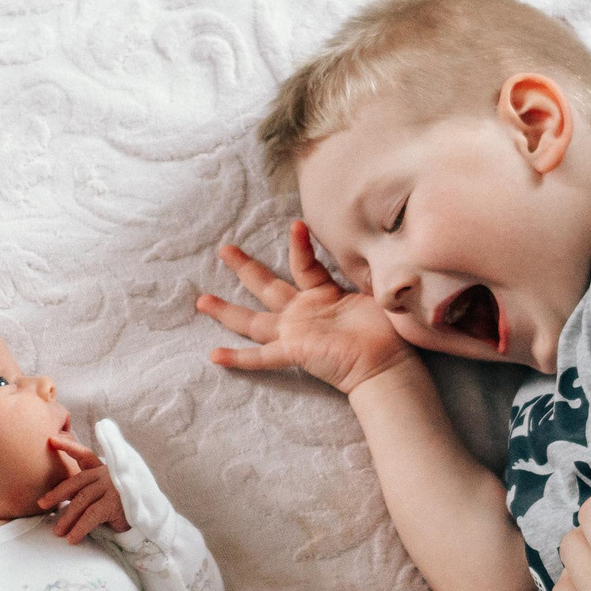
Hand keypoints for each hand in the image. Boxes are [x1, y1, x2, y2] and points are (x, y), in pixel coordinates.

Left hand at [42, 436, 127, 541]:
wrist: (150, 523)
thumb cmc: (123, 510)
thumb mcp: (104, 497)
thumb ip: (87, 493)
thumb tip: (57, 500)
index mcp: (105, 470)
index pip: (85, 455)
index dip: (68, 447)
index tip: (51, 440)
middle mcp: (108, 475)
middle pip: (76, 481)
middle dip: (57, 493)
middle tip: (41, 504)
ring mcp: (113, 487)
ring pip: (81, 500)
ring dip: (67, 518)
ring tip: (58, 532)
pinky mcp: (116, 503)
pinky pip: (91, 515)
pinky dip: (79, 528)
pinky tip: (72, 538)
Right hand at [196, 222, 415, 395]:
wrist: (387, 366)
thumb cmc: (389, 333)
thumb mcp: (378, 294)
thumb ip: (370, 274)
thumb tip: (384, 253)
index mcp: (323, 296)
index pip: (304, 265)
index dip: (299, 246)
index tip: (296, 224)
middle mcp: (304, 313)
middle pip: (266, 286)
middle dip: (245, 267)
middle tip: (224, 248)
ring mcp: (295, 333)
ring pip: (254, 320)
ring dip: (227, 311)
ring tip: (201, 300)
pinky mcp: (295, 351)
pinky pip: (262, 356)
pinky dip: (239, 357)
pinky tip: (214, 355)